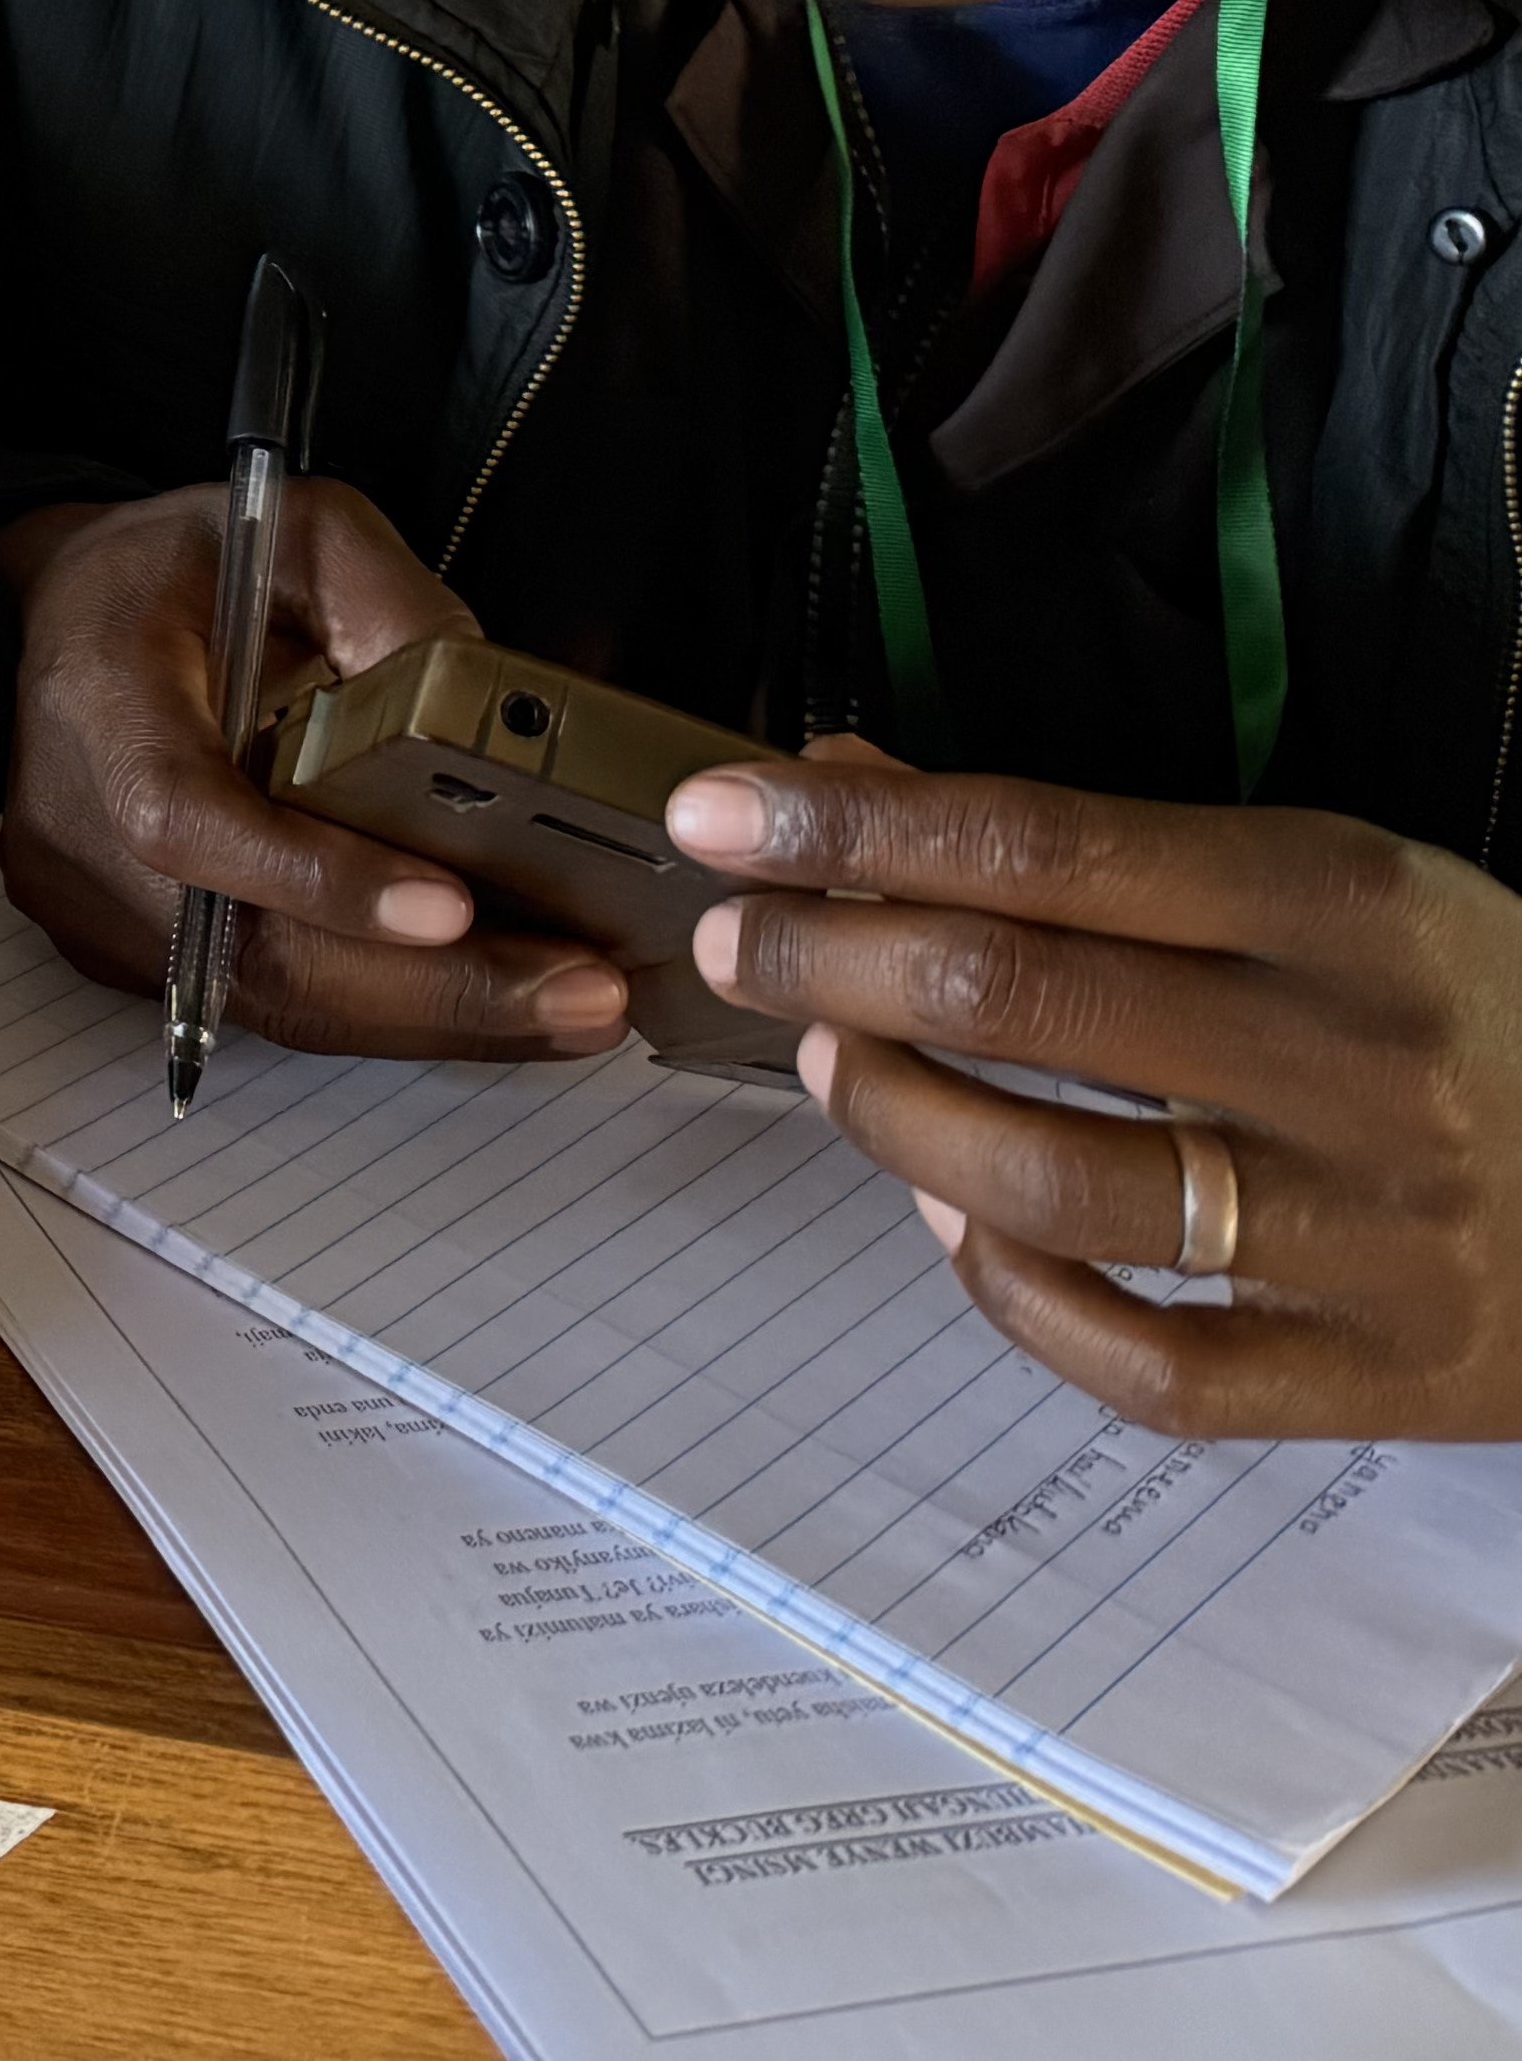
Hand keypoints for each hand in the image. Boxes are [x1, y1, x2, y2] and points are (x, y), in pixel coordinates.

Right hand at [0, 481, 630, 1058]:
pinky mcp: (127, 955)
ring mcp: (91, 907)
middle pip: (249, 950)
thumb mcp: (301, 531)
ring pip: (271, 998)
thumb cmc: (185, 568)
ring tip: (571, 1006)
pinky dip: (386, 1009)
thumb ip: (394, 608)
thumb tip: (501, 722)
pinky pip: (266, 1001)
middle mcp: (71, 826)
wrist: (76, 615)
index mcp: (98, 699)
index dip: (312, 875)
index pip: (182, 816)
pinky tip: (493, 996)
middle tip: (583, 992)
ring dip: (431, 1014)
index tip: (449, 905)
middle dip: (430, 985)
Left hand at [673, 763, 1521, 1436]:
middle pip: (1023, 1000)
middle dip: (831, 960)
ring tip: (824, 1064)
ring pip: (1056, 1181)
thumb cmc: (1469, 1012)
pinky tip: (956, 1221)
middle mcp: (1362, 1063)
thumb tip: (848, 785)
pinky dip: (1017, 1291)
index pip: (1045, 850)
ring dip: (890, 1113)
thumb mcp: (1319, 884)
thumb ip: (1085, 842)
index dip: (853, 830)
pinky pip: (1147, 1362)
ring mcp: (1378, 1234)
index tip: (717, 813)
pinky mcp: (1383, 1378)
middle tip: (738, 940)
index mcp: (1349, 904)